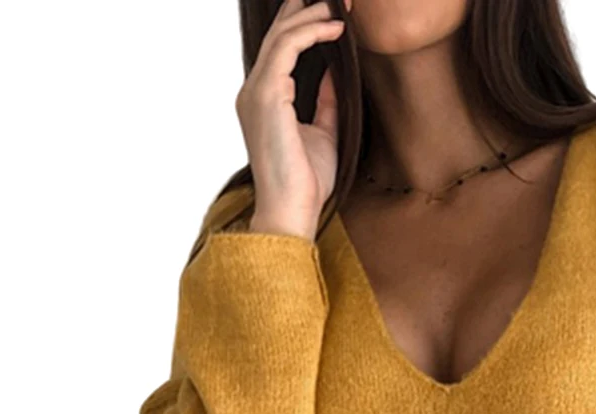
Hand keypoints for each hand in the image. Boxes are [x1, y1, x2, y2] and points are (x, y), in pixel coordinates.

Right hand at [237, 0, 350, 238]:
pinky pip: (286, 49)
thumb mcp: (324, 134)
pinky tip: (335, 29)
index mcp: (264, 99)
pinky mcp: (266, 96)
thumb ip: (325, 102)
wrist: (292, 210)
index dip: (303, 22)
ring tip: (341, 5)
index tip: (334, 10)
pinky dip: (311, 33)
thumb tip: (333, 71)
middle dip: (306, 7)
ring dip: (312, 13)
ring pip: (281, 35)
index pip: (279, 48)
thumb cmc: (306, 182)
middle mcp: (254, 90)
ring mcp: (256, 91)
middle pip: (277, 33)